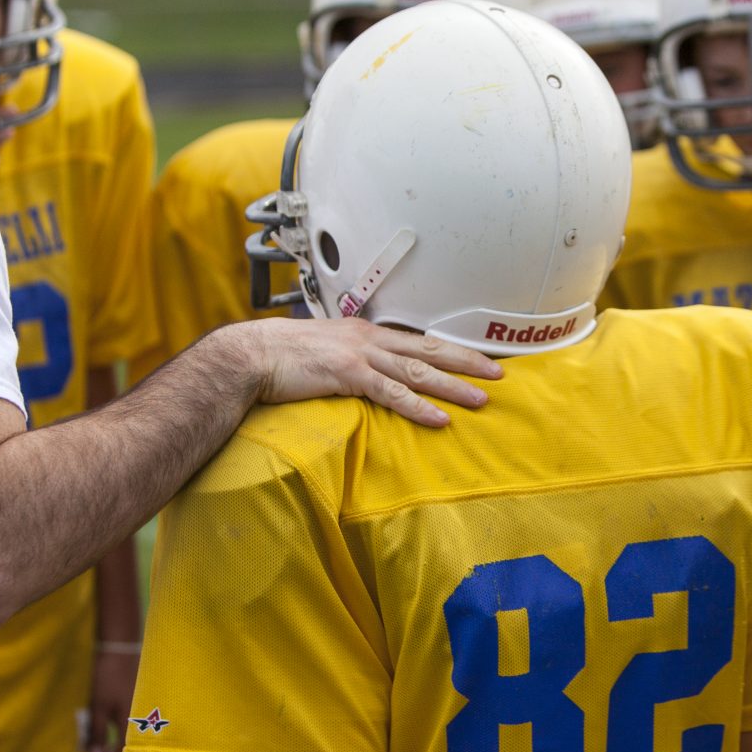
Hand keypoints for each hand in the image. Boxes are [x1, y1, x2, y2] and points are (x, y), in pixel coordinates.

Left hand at [86, 649, 139, 751]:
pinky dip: (123, 743)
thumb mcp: (98, 709)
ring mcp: (145, 714)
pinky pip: (134, 732)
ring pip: (133, 744)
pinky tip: (112, 744)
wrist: (121, 650)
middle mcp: (145, 723)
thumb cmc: (108, 678)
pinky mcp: (142, 707)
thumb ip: (98, 736)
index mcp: (134, 725)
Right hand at [237, 318, 504, 426]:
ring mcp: (360, 355)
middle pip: (429, 349)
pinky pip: (391, 393)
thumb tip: (367, 372)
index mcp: (366, 332)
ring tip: (482, 399)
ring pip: (418, 371)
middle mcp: (369, 338)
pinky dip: (418, 407)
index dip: (452, 349)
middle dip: (467, 362)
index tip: (479, 357)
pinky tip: (439, 419)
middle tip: (500, 373)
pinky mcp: (347, 375)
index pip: (419, 339)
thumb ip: (351, 359)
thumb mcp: (326, 349)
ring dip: (453, 386)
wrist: (250, 355)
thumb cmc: (282, 356)